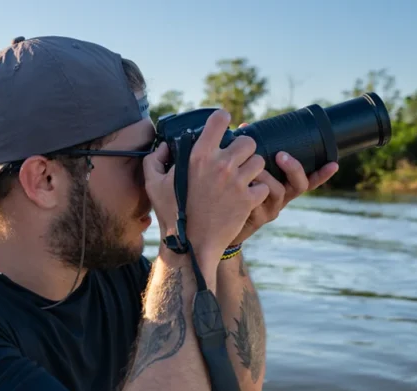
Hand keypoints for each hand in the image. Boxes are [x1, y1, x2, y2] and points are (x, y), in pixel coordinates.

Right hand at [143, 110, 269, 267]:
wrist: (189, 246)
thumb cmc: (170, 214)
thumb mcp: (153, 184)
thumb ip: (155, 159)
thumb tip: (164, 146)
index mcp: (199, 156)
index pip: (220, 119)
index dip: (223, 120)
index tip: (222, 126)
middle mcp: (221, 165)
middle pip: (248, 141)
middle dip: (243, 149)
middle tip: (236, 159)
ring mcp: (237, 183)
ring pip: (259, 161)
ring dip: (252, 168)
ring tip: (243, 177)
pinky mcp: (249, 200)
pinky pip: (264, 186)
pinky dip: (258, 191)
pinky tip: (246, 196)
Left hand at [229, 123, 338, 245]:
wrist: (220, 224)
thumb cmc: (235, 193)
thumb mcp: (248, 173)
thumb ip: (251, 153)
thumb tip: (245, 125)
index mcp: (284, 187)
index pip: (308, 179)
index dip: (322, 173)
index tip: (334, 164)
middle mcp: (282, 199)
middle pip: (300, 185)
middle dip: (294, 168)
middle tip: (281, 155)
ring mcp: (270, 209)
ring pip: (277, 192)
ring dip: (267, 178)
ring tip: (254, 171)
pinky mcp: (256, 218)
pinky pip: (257, 205)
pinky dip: (250, 193)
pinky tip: (240, 187)